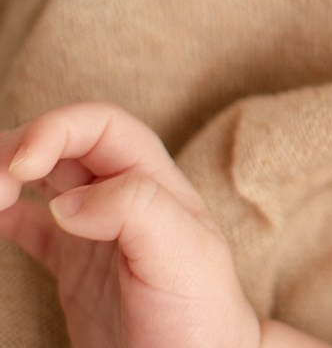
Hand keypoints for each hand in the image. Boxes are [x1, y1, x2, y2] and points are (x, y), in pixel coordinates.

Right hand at [0, 102, 260, 347]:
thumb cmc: (202, 316)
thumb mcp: (184, 257)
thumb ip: (138, 212)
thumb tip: (69, 201)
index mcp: (155, 183)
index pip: (100, 126)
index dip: (55, 129)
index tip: (18, 166)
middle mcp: (123, 198)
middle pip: (62, 144)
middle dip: (17, 151)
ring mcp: (94, 231)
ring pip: (41, 179)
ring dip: (5, 176)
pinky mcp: (71, 266)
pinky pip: (26, 225)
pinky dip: (0, 215)